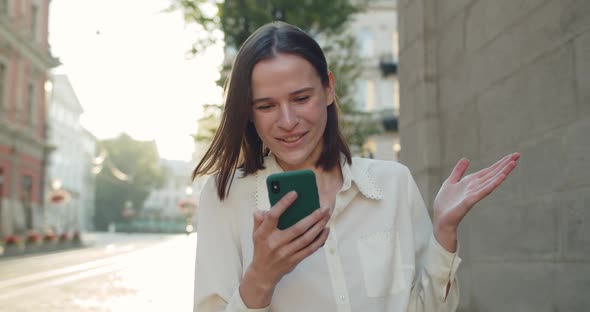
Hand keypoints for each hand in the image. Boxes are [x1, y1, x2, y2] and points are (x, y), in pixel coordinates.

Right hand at [239, 191, 329, 307]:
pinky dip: (320, 240)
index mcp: (264, 233)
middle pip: (297, 228)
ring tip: (327, 216)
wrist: (263, 273)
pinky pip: (310, 249)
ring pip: (306, 238)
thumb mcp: (256, 233)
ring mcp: (286, 253)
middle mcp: (275, 243)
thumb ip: (259, 219)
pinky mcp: (294, 260)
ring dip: (319, 227)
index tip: (295, 193)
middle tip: (323, 208)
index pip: (273, 216)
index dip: (284, 204)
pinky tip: (325, 230)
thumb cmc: (261, 248)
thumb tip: (263, 208)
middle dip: (313, 217)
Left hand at [433, 153, 519, 251]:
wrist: (441, 219)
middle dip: (505, 164)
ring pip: (492, 180)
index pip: (489, 170)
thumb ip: (458, 171)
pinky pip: (484, 190)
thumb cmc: (445, 203)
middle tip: (518, 155)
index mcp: (471, 182)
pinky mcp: (471, 200)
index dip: (500, 163)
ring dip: (503, 171)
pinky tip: (502, 176)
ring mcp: (475, 193)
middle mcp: (476, 186)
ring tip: (513, 163)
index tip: (512, 155)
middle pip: (493, 173)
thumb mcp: (450, 182)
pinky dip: (493, 183)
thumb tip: (466, 158)